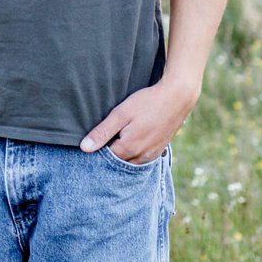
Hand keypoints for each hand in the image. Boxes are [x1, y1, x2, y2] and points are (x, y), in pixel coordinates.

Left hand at [79, 77, 198, 161]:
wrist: (177, 98)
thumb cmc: (147, 102)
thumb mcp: (121, 114)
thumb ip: (102, 132)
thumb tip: (84, 148)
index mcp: (128, 149)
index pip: (104, 158)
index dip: (96, 151)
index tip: (93, 142)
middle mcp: (140, 157)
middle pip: (117, 163)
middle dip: (108, 156)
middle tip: (103, 141)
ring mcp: (151, 156)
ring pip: (129, 163)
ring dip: (121, 156)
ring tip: (116, 140)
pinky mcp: (158, 152)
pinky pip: (140, 160)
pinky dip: (132, 155)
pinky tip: (130, 142)